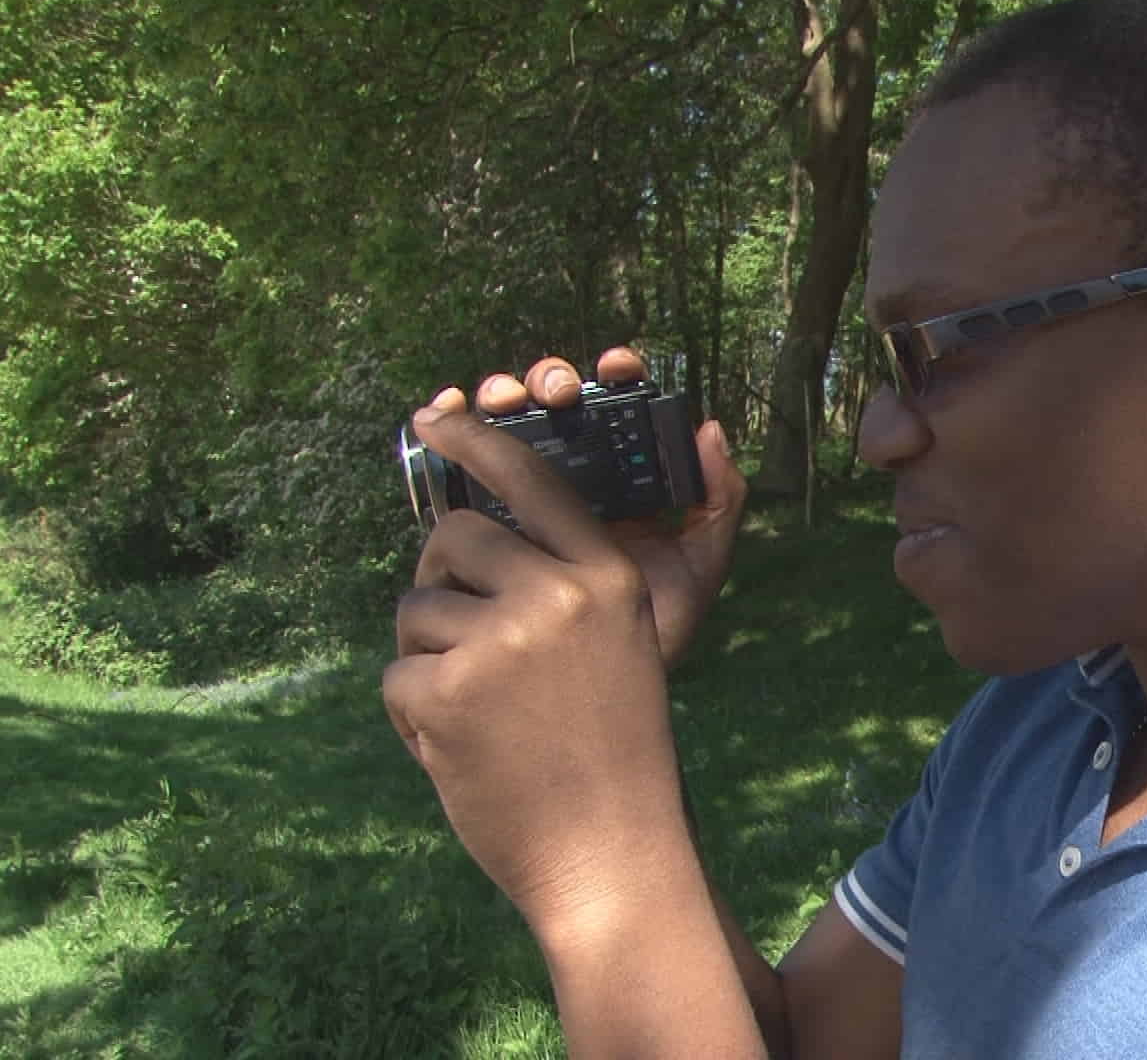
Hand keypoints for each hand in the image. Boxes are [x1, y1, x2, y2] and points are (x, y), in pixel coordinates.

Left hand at [382, 348, 747, 927]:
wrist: (611, 852)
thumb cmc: (616, 752)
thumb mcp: (625, 647)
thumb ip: (568, 585)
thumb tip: (474, 529)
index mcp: (607, 577)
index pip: (530, 479)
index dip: (474, 439)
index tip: (433, 416)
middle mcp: (556, 595)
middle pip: (455, 535)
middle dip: (442, 577)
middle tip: (464, 635)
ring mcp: (499, 642)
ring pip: (417, 609)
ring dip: (430, 657)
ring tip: (482, 714)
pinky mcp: (445, 693)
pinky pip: (398, 673)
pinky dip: (417, 715)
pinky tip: (464, 749)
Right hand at [465, 349, 746, 671]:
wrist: (588, 687)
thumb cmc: (647, 627)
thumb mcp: (695, 570)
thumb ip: (716, 504)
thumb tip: (710, 429)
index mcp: (621, 476)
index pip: (616, 407)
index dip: (616, 374)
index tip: (617, 368)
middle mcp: (569, 474)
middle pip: (551, 403)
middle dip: (550, 380)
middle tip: (556, 393)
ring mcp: (518, 495)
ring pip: (503, 424)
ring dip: (500, 395)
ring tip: (502, 402)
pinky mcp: (475, 519)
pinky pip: (454, 467)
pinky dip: (445, 431)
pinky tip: (438, 416)